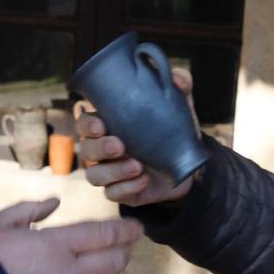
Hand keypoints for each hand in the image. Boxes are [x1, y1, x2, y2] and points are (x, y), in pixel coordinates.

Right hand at [0, 198, 139, 273]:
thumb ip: (28, 209)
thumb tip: (53, 203)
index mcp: (55, 246)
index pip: (105, 236)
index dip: (126, 231)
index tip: (136, 227)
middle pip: (114, 262)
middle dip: (124, 251)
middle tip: (124, 244)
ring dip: (109, 273)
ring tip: (104, 264)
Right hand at [74, 69, 196, 207]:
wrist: (189, 165)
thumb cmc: (172, 129)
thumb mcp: (178, 105)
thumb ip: (180, 84)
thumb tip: (179, 79)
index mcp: (108, 125)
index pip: (84, 123)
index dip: (87, 124)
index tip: (100, 124)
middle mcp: (102, 149)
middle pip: (87, 150)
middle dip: (100, 148)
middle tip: (120, 145)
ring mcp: (110, 172)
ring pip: (95, 175)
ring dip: (114, 171)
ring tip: (137, 166)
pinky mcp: (121, 191)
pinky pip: (113, 193)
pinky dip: (126, 187)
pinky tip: (142, 181)